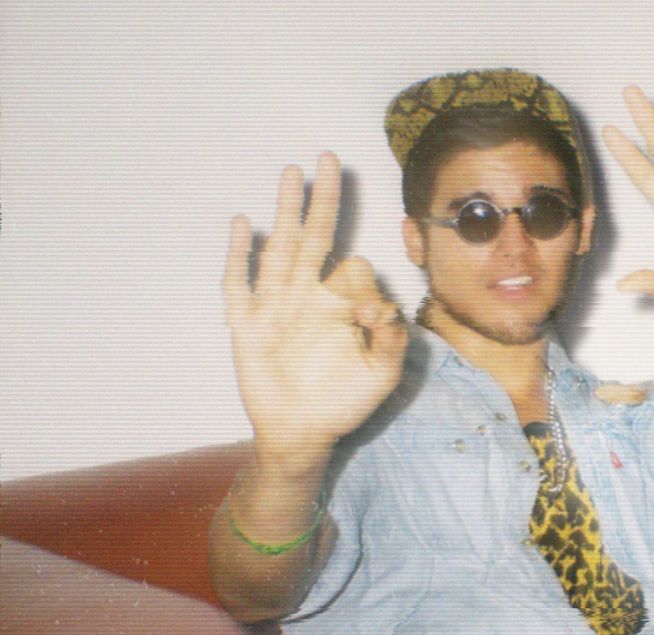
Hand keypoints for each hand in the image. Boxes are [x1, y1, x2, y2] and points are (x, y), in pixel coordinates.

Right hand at [223, 152, 405, 471]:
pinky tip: (243, 224)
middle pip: (315, 235)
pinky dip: (239, 256)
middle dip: (321, 198)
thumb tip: (386, 306)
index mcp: (340, 303)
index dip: (364, 281)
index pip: (353, 267)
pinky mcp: (248, 325)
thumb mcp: (381, 374)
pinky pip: (240, 284)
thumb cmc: (344, 402)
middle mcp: (308, 294)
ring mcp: (275, 306)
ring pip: (279, 247)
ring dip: (285, 210)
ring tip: (290, 173)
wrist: (302, 434)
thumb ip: (392, 339)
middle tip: (327, 158)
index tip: (370, 314)